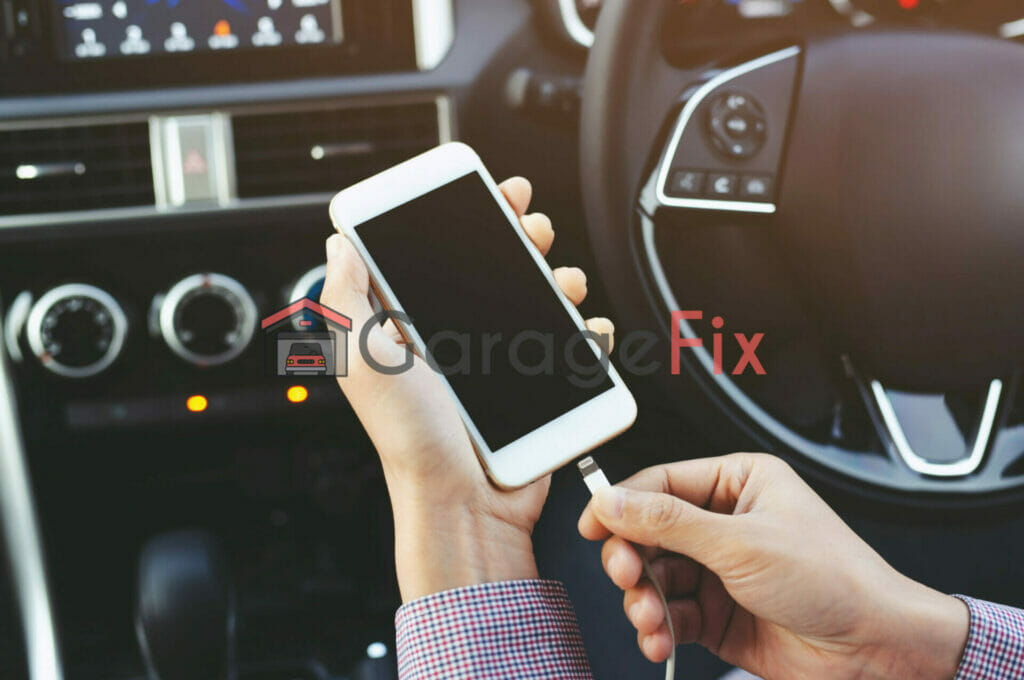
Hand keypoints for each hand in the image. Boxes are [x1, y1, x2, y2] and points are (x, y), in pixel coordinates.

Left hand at [322, 177, 613, 601]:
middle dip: (522, 236)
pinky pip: (568, 347)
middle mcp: (456, 337)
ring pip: (538, 298)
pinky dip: (587, 329)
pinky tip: (587, 324)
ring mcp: (500, 360)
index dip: (467, 216)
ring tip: (565, 279)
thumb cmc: (409, 437)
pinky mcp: (535, 386)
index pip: (439, 254)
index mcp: (411, 325)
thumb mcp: (363, 359)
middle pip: (497, 267)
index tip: (491, 192)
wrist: (462, 502)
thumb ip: (346, 297)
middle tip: (533, 227)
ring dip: (560, 276)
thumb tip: (339, 241)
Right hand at [578, 454, 968, 679]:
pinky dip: (659, 629)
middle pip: (650, 533)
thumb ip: (669, 523)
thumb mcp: (741, 543)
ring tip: (650, 618)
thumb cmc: (834, 580)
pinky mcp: (719, 614)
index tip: (592, 526)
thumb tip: (614, 501)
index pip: (661, 484)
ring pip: (655, 578)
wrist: (875, 648)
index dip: (621, 504)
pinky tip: (660, 640)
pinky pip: (671, 615)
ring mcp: (721, 570)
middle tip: (626, 576)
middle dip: (633, 559)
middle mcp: (726, 523)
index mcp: (738, 483)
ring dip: (644, 600)